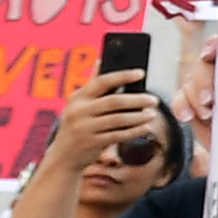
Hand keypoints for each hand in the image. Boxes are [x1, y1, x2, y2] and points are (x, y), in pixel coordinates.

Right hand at [38, 76, 156, 180]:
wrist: (63, 157)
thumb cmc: (77, 125)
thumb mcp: (79, 105)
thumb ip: (92, 85)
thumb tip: (101, 60)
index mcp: (77, 97)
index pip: (103, 81)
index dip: (123, 76)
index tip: (141, 73)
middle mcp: (78, 111)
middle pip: (114, 101)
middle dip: (137, 100)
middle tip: (154, 100)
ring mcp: (84, 128)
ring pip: (118, 120)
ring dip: (138, 117)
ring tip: (152, 114)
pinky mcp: (91, 143)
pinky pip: (118, 135)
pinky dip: (134, 131)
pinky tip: (146, 128)